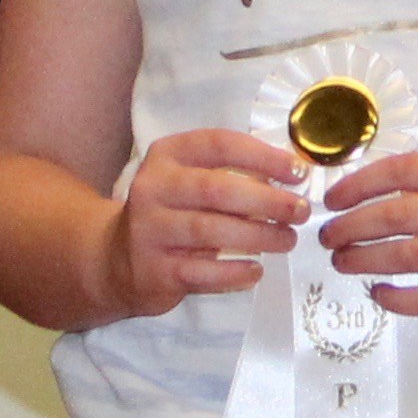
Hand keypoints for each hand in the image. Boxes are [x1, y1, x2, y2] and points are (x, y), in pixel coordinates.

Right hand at [101, 128, 304, 316]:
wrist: (117, 260)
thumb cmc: (171, 213)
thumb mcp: (190, 181)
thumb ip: (232, 175)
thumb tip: (291, 177)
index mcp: (167, 156)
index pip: (219, 145)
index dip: (262, 156)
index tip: (298, 171)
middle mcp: (153, 188)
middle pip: (217, 189)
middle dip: (267, 201)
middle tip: (300, 211)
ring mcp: (149, 230)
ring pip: (211, 231)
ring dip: (258, 236)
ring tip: (287, 240)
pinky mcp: (154, 270)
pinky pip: (202, 272)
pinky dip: (235, 272)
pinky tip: (256, 270)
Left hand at [318, 150, 417, 328]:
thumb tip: (356, 195)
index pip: (401, 170)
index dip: (357, 184)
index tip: (331, 199)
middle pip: (395, 215)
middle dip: (349, 227)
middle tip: (327, 237)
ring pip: (403, 257)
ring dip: (362, 260)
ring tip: (342, 262)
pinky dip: (392, 297)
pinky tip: (377, 292)